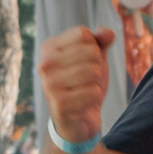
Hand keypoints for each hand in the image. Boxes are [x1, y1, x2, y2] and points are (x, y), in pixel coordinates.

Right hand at [37, 26, 119, 146]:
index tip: (84, 63)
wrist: (79, 119)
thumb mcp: (95, 58)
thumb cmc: (85, 84)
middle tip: (86, 81)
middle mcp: (44, 64)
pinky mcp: (58, 104)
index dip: (94, 48)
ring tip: (85, 92)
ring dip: (97, 84)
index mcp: (49, 48)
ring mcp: (49, 85)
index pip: (84, 34)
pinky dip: (94, 99)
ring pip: (94, 71)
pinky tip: (84, 105)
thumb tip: (108, 33)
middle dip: (97, 68)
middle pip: (91, 52)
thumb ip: (100, 41)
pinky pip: (93, 92)